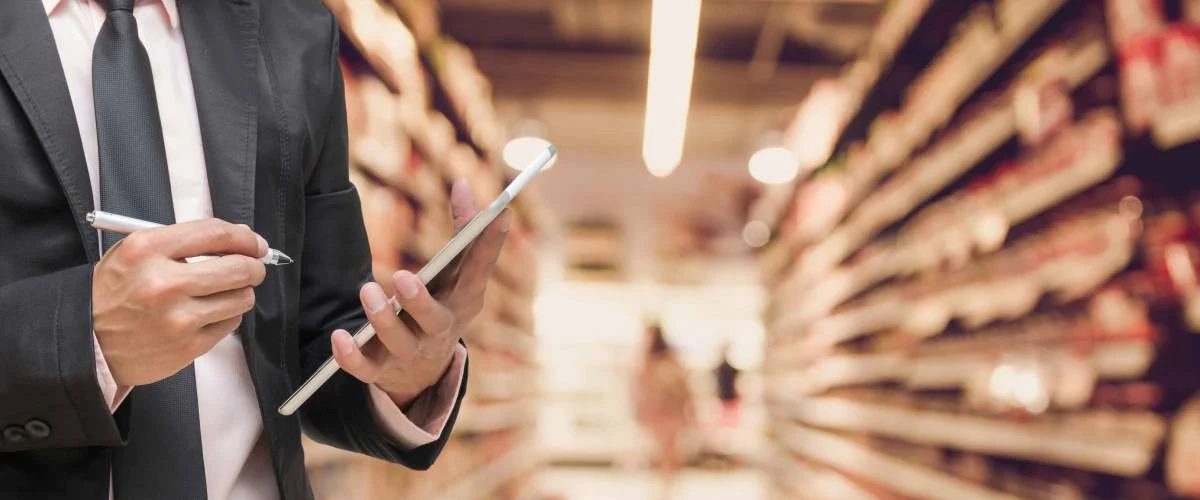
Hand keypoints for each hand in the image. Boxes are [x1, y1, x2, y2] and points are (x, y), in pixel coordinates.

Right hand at [93, 219, 267, 385]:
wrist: (86, 341)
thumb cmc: (114, 293)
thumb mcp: (134, 253)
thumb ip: (182, 242)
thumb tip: (238, 239)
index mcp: (147, 250)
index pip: (215, 233)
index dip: (245, 237)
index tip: (255, 243)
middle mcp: (164, 283)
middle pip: (238, 267)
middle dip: (254, 265)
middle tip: (252, 267)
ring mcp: (178, 318)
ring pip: (241, 297)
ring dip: (241, 292)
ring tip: (226, 291)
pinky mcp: (188, 346)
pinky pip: (231, 323)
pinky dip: (228, 315)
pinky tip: (209, 313)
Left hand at [331, 179, 510, 406]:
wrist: (424, 370)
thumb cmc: (441, 303)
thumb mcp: (456, 272)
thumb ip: (462, 229)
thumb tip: (461, 181)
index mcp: (463, 301)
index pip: (479, 272)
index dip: (491, 244)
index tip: (498, 215)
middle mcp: (440, 329)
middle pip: (435, 319)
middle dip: (419, 301)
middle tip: (403, 277)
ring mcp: (412, 352)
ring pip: (399, 343)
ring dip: (383, 320)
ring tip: (368, 290)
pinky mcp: (383, 371)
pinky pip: (366, 371)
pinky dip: (351, 358)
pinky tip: (339, 337)